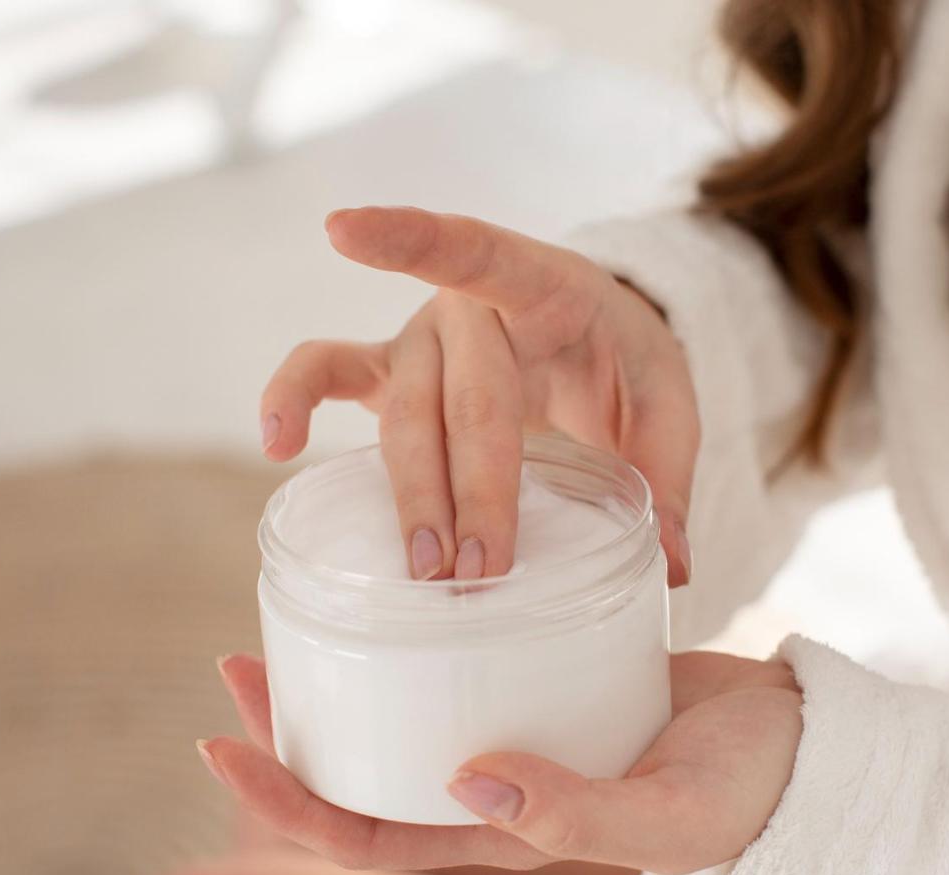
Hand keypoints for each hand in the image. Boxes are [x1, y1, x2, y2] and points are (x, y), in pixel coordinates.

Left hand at [199, 651, 801, 874]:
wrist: (807, 741)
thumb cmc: (747, 789)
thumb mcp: (668, 810)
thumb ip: (573, 809)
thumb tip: (462, 781)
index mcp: (505, 831)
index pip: (369, 833)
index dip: (286, 804)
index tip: (222, 745)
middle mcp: (496, 784)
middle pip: (367, 769)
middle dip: (290, 732)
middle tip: (239, 664)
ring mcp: (520, 729)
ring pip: (405, 710)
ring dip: (342, 674)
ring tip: (297, 618)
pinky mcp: (550, 676)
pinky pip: (462, 659)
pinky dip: (415, 631)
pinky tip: (404, 579)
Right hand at [258, 206, 696, 584]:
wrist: (597, 341)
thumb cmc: (625, 363)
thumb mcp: (667, 402)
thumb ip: (669, 474)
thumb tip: (673, 565)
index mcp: (539, 283)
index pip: (473, 249)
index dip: (408, 239)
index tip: (342, 230)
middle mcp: (466, 308)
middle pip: (457, 398)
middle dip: (469, 487)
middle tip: (481, 570)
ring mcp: (419, 341)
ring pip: (403, 419)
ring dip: (414, 496)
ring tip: (427, 569)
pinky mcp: (391, 374)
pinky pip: (328, 376)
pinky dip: (290, 399)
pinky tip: (275, 444)